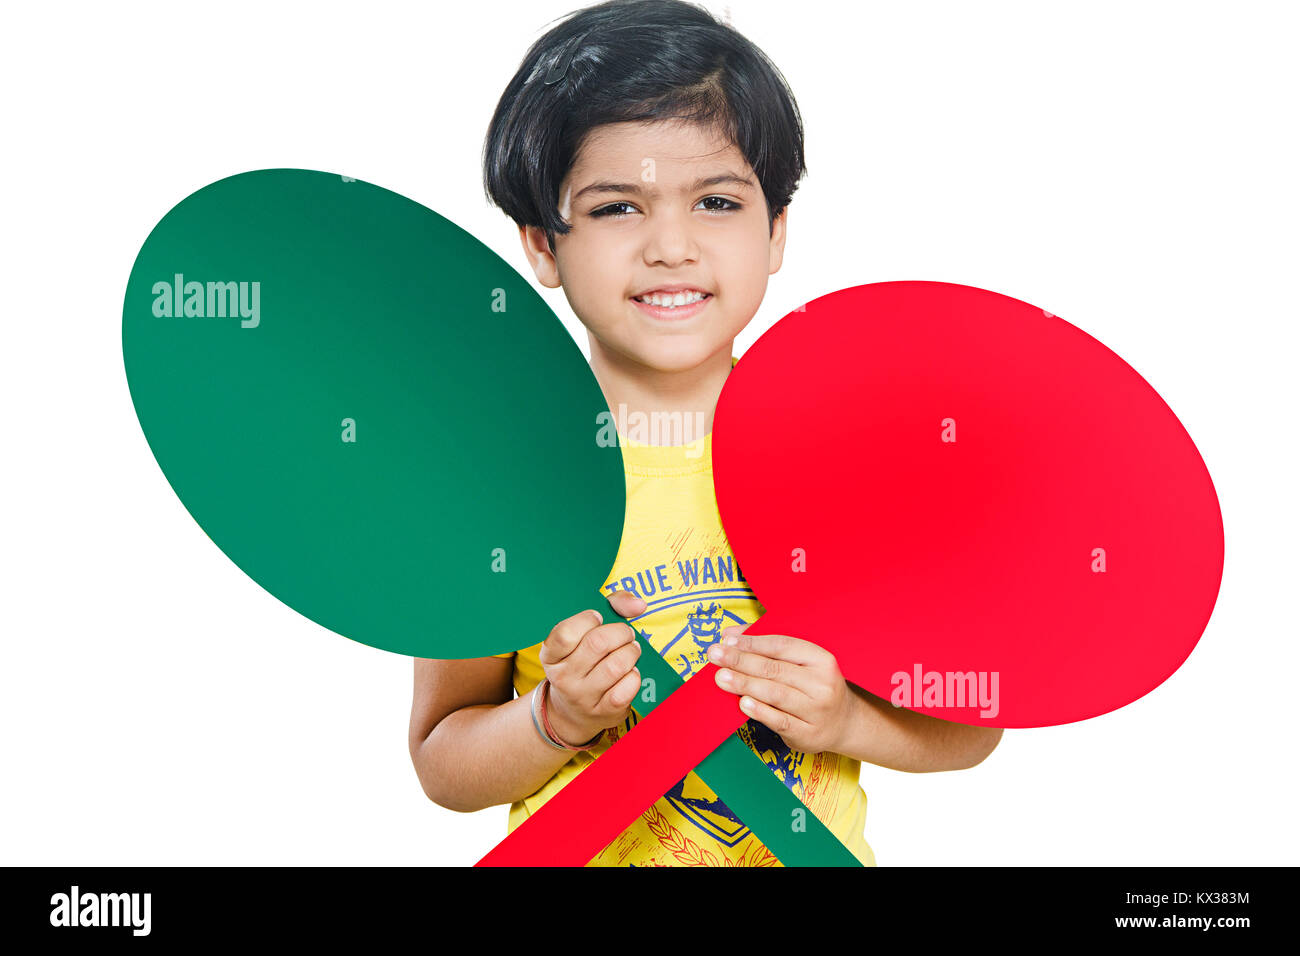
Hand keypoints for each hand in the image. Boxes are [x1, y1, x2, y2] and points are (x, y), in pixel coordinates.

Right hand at [537, 589, 647, 744]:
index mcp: (551, 655)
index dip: (588, 619)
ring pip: (616, 666)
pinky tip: (630, 672)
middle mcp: (563, 677)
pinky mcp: (603, 711)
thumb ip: (611, 607)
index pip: (565, 633)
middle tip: (625, 633)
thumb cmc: (584, 662)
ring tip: (631, 650)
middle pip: (597, 644)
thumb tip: (638, 605)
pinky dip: (635, 675)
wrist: (574, 713)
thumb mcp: (583, 635)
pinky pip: (627, 687)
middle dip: (620, 632)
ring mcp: (582, 696)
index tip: (598, 618)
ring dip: (631, 652)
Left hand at [707, 625, 855, 754]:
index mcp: (822, 660)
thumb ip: (766, 646)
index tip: (727, 640)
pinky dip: (760, 711)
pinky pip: (780, 720)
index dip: (752, 642)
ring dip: (745, 684)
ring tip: (720, 677)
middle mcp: (822, 684)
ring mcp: (817, 711)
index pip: (782, 646)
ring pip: (775, 694)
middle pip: (775, 669)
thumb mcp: (801, 663)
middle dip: (741, 661)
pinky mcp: (808, 734)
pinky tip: (742, 703)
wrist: (844, 723)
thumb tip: (729, 635)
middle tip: (715, 655)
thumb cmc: (814, 686)